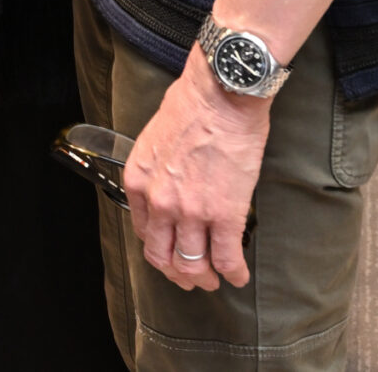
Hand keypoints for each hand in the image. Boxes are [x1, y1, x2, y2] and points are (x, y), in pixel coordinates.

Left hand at [122, 48, 270, 290]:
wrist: (220, 95)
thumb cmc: (191, 107)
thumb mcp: (154, 140)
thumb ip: (157, 172)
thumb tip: (168, 187)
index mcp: (139, 182)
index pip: (143, 232)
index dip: (159, 248)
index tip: (171, 251)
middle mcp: (159, 202)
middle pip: (163, 256)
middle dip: (178, 273)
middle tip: (191, 278)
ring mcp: (191, 212)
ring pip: (192, 264)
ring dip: (204, 278)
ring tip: (215, 280)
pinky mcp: (224, 214)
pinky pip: (225, 257)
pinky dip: (233, 273)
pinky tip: (238, 276)